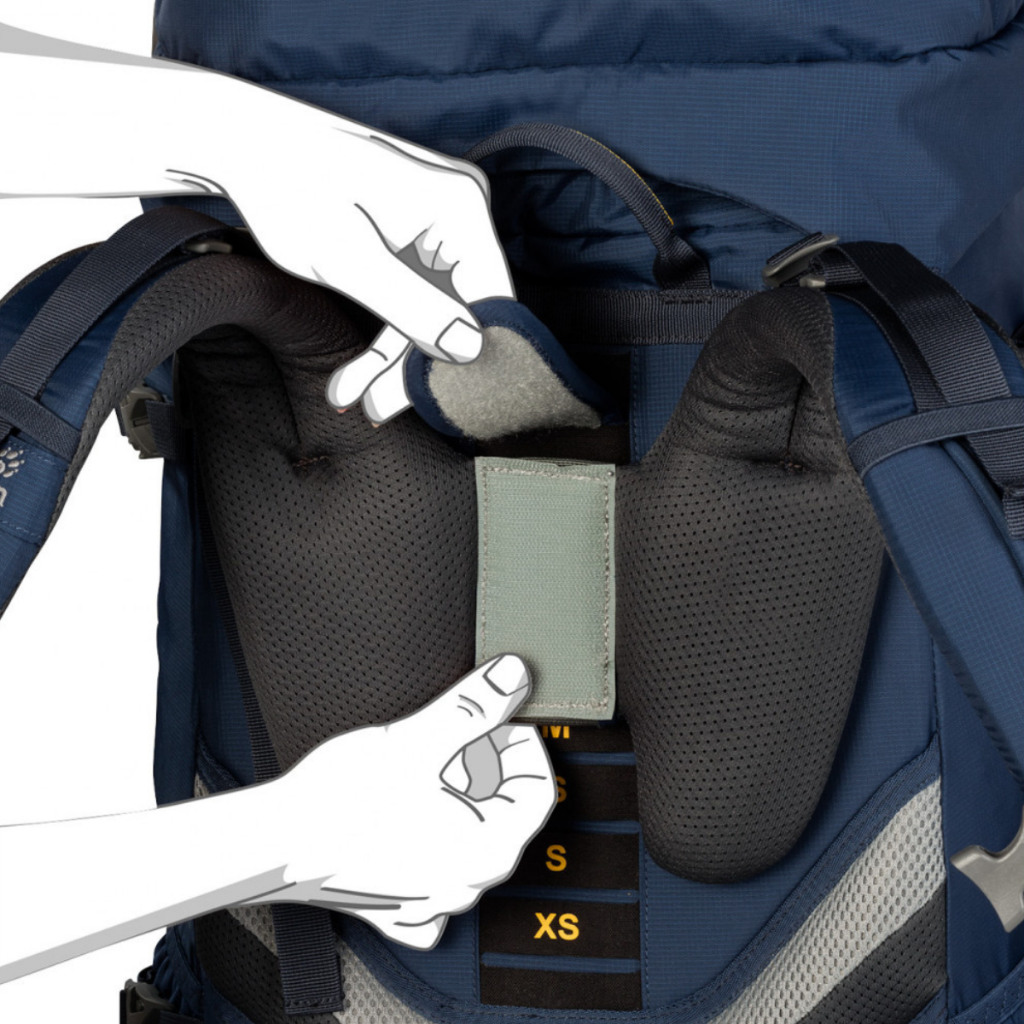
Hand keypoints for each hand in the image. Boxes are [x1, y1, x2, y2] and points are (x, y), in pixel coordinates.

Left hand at [209, 99, 514, 424]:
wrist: (242, 145)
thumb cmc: (286, 185)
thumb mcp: (344, 257)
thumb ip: (410, 306)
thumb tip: (469, 349)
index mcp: (459, 206)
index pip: (489, 303)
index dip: (464, 360)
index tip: (426, 402)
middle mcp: (461, 211)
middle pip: (461, 312)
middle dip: (414, 366)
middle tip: (376, 408)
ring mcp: (441, 224)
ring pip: (433, 313)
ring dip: (392, 360)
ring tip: (353, 396)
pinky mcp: (416, 237)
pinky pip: (414, 298)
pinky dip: (384, 336)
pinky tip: (356, 374)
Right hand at [256, 654, 554, 949]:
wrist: (275, 845)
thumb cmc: (341, 800)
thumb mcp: (420, 737)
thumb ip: (474, 706)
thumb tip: (513, 678)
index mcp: (488, 849)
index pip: (538, 787)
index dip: (518, 742)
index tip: (491, 720)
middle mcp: (467, 885)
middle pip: (506, 811)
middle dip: (485, 767)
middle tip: (449, 740)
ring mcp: (431, 901)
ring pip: (470, 838)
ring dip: (457, 797)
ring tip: (423, 771)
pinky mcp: (396, 907)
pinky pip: (431, 875)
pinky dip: (428, 843)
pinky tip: (408, 821)